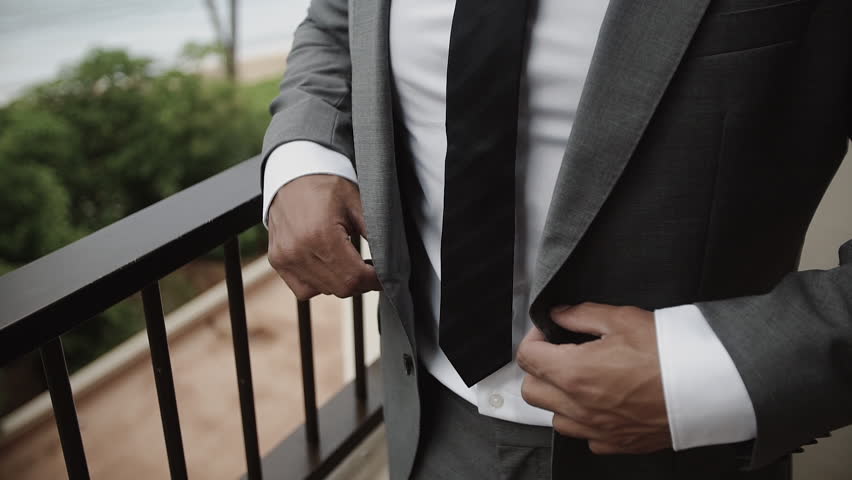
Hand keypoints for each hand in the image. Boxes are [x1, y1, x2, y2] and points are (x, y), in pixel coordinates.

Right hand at [267, 174, 380, 299]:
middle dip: (361, 282)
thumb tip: (391, 261)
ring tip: (350, 262)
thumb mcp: (357, 203)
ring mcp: (284, 258)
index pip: (355, 276)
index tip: (385, 275)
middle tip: (371, 269)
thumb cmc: (326, 186)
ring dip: (342, 282)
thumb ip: (374, 233)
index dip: (375, 280)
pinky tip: (328, 266)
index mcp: (320, 235)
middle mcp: (298, 250)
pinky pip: (303, 289)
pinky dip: (320, 284)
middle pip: (341, 288)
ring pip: (324, 290)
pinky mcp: (277, 261)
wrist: (292, 174)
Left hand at [517, 302, 670, 454]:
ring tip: (580, 379)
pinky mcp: (618, 443)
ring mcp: (597, 429)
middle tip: (559, 353)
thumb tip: (559, 314)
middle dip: (539, 369)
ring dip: (559, 398)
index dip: (534, 338)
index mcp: (574, 373)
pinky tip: (601, 403)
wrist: (709, 386)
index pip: (527, 357)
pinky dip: (586, 421)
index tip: (548, 332)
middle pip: (532, 391)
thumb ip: (581, 315)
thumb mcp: (622, 319)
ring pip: (555, 418)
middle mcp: (579, 407)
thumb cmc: (670, 352)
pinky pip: (586, 437)